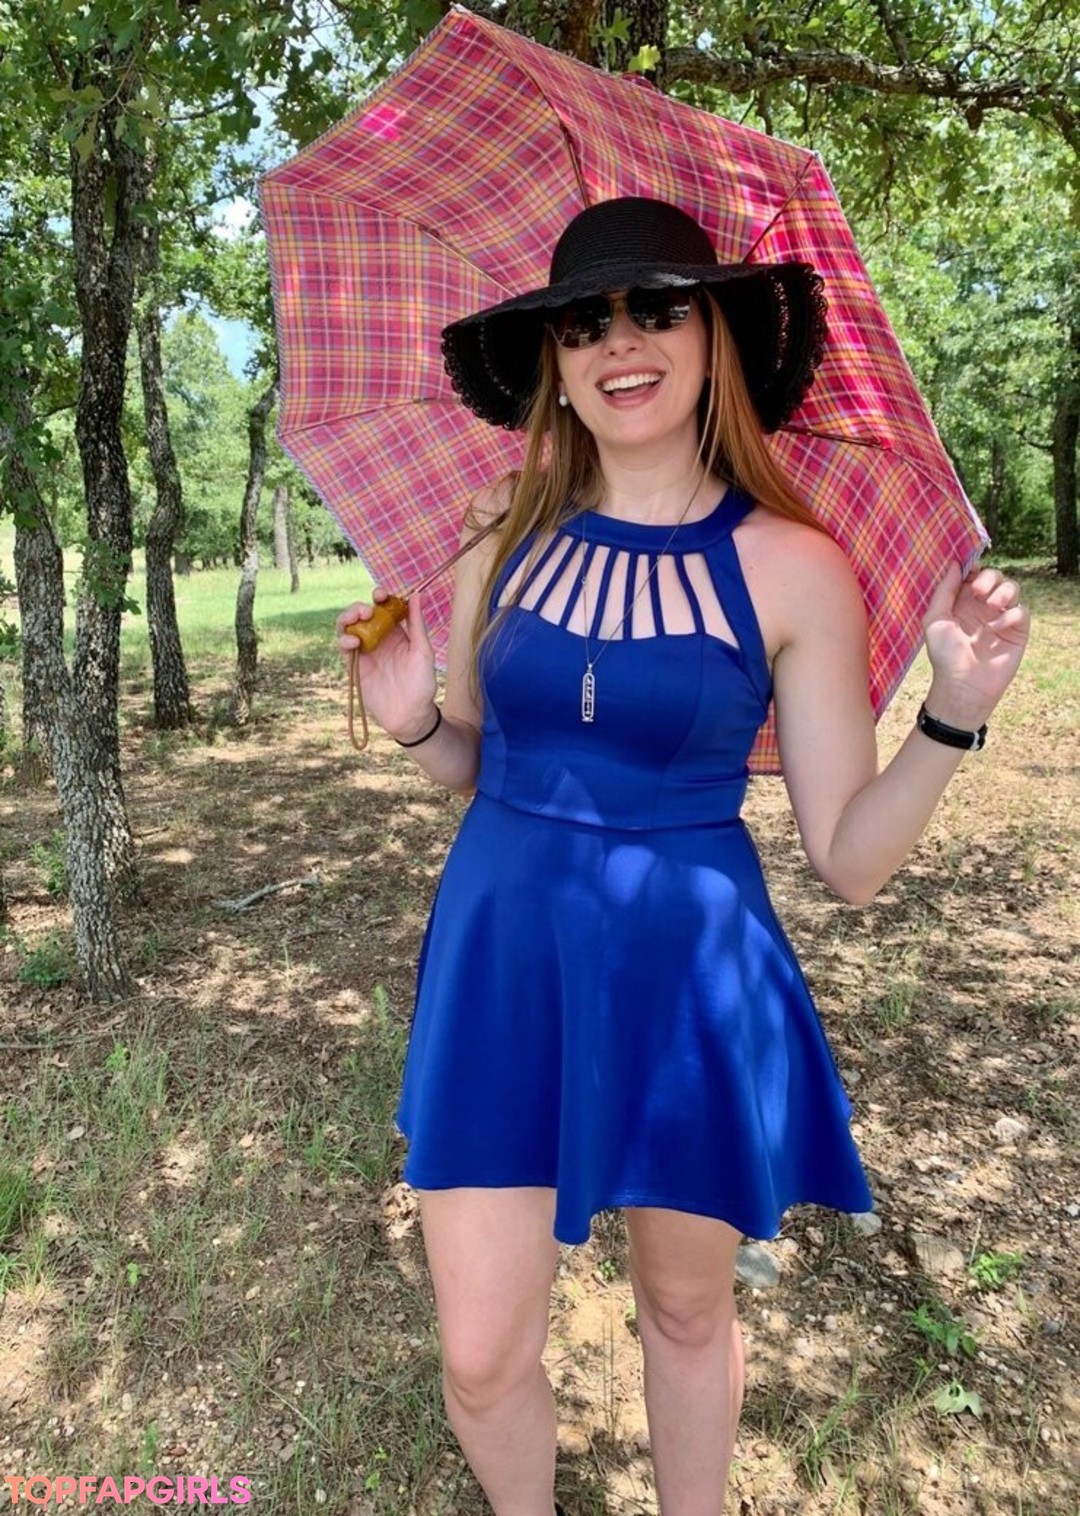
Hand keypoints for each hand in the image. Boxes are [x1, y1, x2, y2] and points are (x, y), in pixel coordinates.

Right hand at [336, 588, 437, 741]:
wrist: (410, 715)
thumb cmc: (421, 684)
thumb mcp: (423, 651)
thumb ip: (416, 623)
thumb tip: (415, 594)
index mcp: (396, 632)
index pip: (383, 607)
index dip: (379, 597)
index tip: (380, 595)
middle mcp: (378, 639)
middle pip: (360, 614)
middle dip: (359, 607)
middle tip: (366, 611)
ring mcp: (365, 652)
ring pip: (347, 627)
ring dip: (347, 619)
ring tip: (356, 621)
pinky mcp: (355, 666)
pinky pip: (344, 648)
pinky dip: (344, 640)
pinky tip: (353, 641)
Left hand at [921, 562, 1029, 727]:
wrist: (963, 685)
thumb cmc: (945, 655)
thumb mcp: (935, 620)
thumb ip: (944, 591)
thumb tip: (954, 563)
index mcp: (962, 603)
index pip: (973, 575)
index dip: (974, 568)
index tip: (971, 569)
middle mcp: (982, 608)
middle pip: (995, 576)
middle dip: (989, 577)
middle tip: (979, 591)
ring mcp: (1000, 618)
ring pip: (1012, 588)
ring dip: (1003, 591)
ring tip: (991, 606)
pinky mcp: (1017, 632)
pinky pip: (1022, 611)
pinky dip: (1012, 614)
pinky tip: (998, 628)